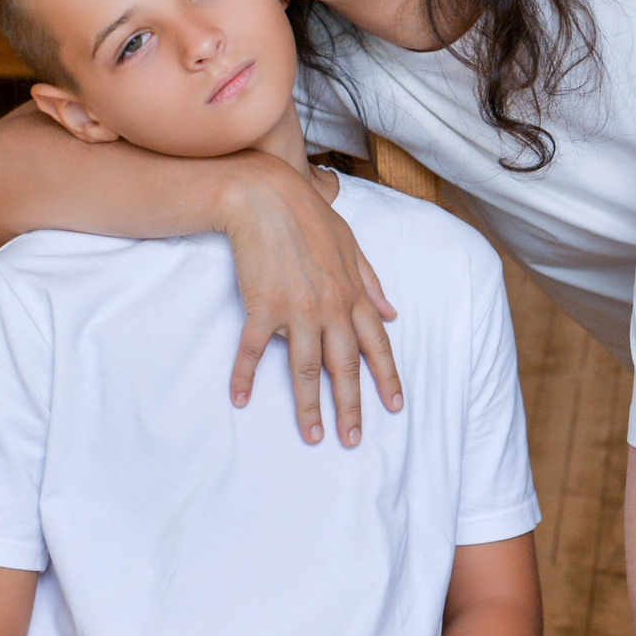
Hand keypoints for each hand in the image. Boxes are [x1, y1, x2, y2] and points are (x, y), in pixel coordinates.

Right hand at [218, 156, 400, 447]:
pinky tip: (242, 399)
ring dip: (310, 405)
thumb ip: (372, 282)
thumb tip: (393, 313)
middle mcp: (331, 307)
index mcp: (354, 294)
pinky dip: (247, 375)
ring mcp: (297, 309)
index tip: (394, 406)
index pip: (377, 345)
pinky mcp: (262, 306)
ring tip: (313, 435)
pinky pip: (256, 349)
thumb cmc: (309, 217)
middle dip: (351, 406)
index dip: (386, 377)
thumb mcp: (352, 246)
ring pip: (307, 368)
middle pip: (345, 366)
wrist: (266, 196)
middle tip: (352, 440)